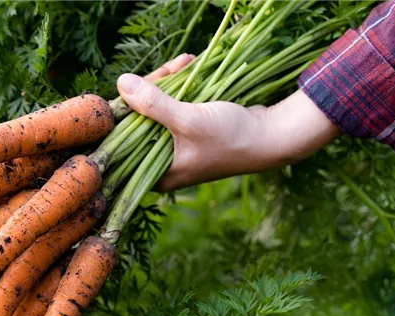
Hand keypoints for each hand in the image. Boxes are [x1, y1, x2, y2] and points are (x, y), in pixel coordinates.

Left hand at [118, 56, 340, 191]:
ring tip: (183, 63)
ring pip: (159, 110)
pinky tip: (188, 66)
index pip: (127, 140)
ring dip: (169, 84)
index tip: (133, 84)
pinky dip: (181, 87)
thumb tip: (122, 83)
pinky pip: (176, 106)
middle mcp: (164, 164)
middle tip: (169, 69)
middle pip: (142, 121)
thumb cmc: (231, 138)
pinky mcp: (190, 132)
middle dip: (152, 90)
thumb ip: (153, 104)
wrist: (272, 137)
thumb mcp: (189, 120)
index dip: (126, 110)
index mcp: (158, 174)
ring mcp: (178, 147)